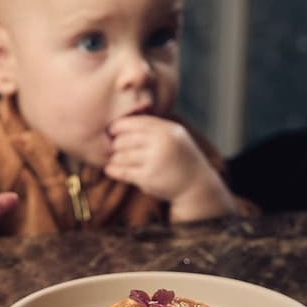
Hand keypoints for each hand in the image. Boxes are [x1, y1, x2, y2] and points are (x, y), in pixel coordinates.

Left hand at [104, 114, 237, 220]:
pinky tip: (110, 169)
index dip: (118, 126)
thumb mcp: (175, 136)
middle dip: (115, 144)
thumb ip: (154, 127)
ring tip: (115, 159)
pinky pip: (123, 172)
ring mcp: (155, 160)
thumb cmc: (181, 158)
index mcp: (167, 130)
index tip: (112, 131)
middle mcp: (161, 143)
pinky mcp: (149, 178)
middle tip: (112, 148)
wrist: (197, 185)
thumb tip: (124, 121)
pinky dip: (114, 170)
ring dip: (115, 158)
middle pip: (124, 139)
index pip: (135, 122)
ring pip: (121, 156)